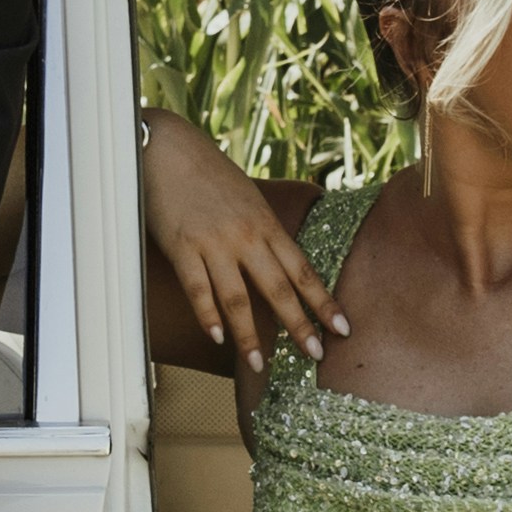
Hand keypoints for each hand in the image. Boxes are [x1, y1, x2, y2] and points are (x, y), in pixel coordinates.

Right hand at [140, 110, 345, 375]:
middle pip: (279, 288)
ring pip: (238, 298)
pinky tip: (219, 338)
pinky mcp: (183, 247)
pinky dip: (209, 316)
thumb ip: (263, 230)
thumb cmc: (208, 172)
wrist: (168, 148)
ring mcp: (214, 243)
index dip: (324, 301)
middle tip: (315, 355)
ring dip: (250, 334)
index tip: (343, 328)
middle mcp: (246, 236)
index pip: (302, 270)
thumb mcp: (248, 198)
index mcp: (266, 224)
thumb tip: (280, 260)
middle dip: (300, 325)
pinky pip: (198, 289)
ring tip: (260, 363)